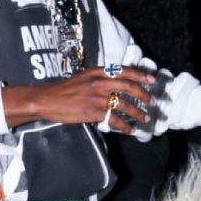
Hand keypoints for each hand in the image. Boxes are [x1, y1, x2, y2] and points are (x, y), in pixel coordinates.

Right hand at [1, 65, 156, 131]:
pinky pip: (114, 119)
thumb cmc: (65, 90)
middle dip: (144, 95)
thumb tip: (119, 84)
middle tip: (153, 102)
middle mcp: (99, 82)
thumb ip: (101, 79)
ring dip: (138, 113)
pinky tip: (130, 130)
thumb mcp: (84, 78)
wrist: (48, 99)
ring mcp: (97, 97)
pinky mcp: (93, 112)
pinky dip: (125, 126)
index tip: (152, 80)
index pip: (124, 71)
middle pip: (128, 87)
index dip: (140, 75)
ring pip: (124, 105)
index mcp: (97, 72)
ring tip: (145, 119)